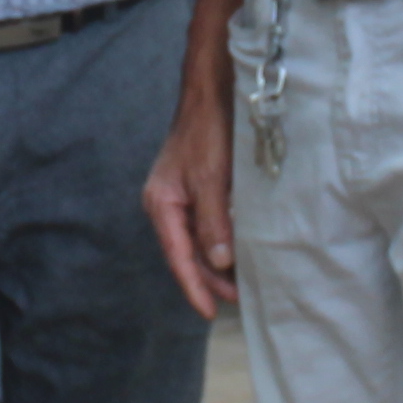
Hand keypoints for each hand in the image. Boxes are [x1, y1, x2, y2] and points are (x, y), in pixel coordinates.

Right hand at [144, 69, 237, 316]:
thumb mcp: (211, 178)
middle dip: (210, 278)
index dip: (194, 286)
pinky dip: (221, 240)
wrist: (213, 90)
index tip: (210, 312)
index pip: (177, 256)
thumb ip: (213, 221)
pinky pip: (206, 224)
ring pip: (197, 240)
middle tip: (238, 298)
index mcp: (161, 204)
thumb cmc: (207, 130)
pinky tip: (237, 250)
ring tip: (241, 281)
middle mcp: (166, 204)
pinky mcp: (197, 188)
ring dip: (217, 262)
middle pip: (186, 252)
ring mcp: (181, 196)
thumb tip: (219, 261)